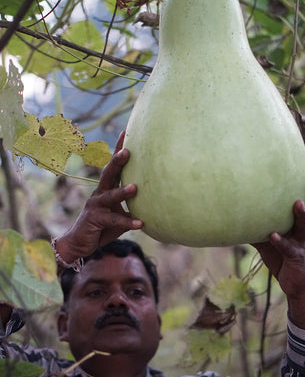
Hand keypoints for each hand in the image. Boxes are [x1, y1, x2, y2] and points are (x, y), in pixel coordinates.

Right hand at [55, 131, 142, 261]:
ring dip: (122, 191)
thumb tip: (153, 204)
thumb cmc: (102, 227)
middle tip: (127, 150)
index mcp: (106, 189)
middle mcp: (100, 194)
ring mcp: (96, 206)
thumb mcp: (118, 215)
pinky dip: (127, 221)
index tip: (126, 132)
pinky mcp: (95, 220)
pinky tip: (140, 223)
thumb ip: (132, 209)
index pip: (114, 167)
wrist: (79, 244)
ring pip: (110, 196)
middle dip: (117, 161)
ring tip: (135, 187)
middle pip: (108, 174)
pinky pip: (113, 220)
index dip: (118, 150)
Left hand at [253, 171, 304, 328]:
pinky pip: (287, 248)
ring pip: (302, 227)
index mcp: (296, 224)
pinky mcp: (295, 258)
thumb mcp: (265, 240)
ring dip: (301, 215)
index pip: (304, 202)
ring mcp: (300, 244)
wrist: (291, 283)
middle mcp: (301, 231)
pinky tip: (272, 235)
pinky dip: (279, 241)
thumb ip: (254, 228)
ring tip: (298, 203)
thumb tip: (233, 216)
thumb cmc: (279, 258)